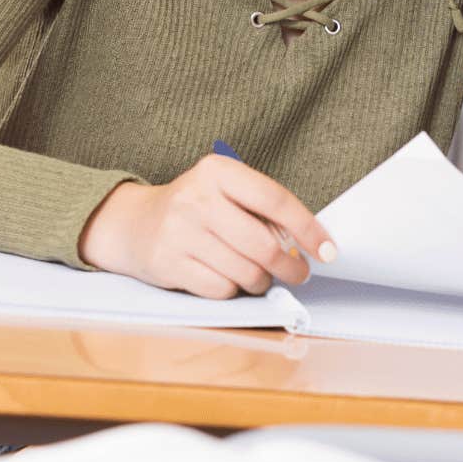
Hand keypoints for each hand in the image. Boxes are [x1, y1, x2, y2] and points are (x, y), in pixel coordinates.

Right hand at [78, 154, 335, 298]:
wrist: (133, 224)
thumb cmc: (196, 208)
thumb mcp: (225, 192)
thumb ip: (262, 210)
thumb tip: (309, 244)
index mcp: (218, 171)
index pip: (275, 200)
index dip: (308, 228)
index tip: (328, 250)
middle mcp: (197, 198)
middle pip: (263, 244)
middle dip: (289, 266)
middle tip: (299, 273)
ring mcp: (179, 232)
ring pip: (245, 272)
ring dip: (260, 280)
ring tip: (256, 273)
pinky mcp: (169, 264)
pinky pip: (221, 289)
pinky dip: (232, 290)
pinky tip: (226, 277)